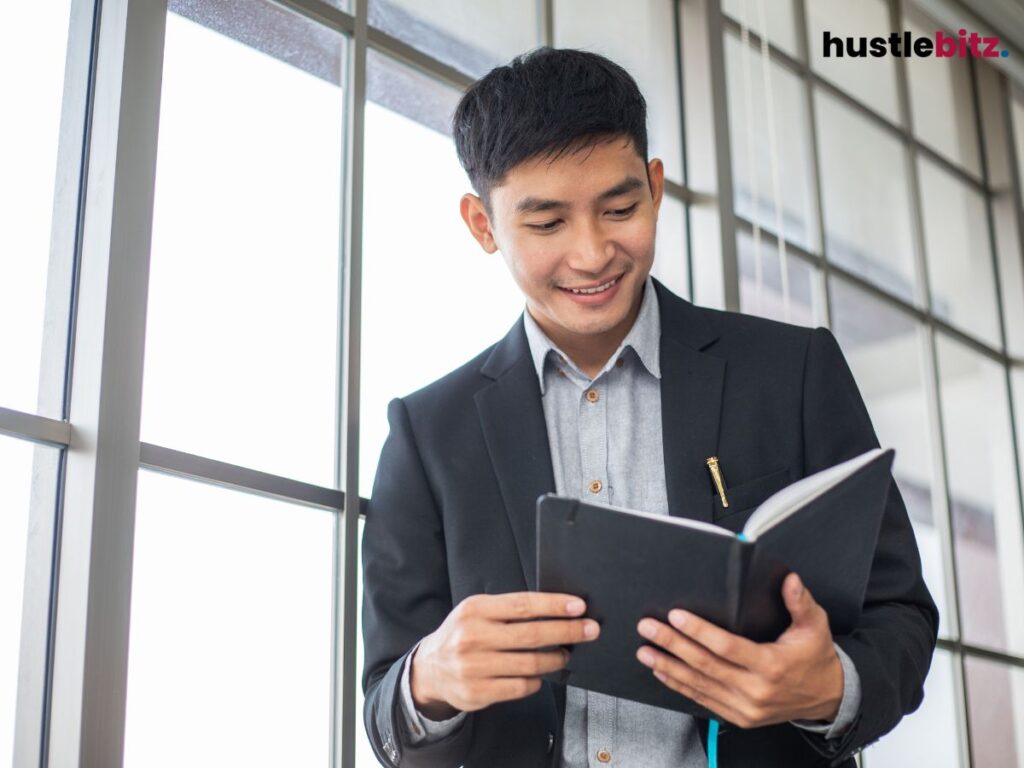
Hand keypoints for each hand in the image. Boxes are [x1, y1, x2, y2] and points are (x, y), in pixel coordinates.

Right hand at [410, 592, 599, 718]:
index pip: (523, 605)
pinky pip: (520, 687)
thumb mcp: (477, 611)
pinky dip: (536, 681)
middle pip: (532, 635)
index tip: (578, 607)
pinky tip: (540, 675)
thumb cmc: (463, 634)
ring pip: (530, 664)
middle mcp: (473, 637)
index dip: (554, 606)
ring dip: (555, 659)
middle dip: (567, 632)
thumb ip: (508, 610)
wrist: (430, 669)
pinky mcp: (478, 692)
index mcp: (475, 610)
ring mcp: (474, 667)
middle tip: (590, 630)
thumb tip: (555, 609)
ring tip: (565, 654)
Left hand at [636, 573, 843, 727]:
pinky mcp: (739, 717)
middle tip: (649, 628)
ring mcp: (746, 708)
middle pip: (705, 665)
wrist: (829, 698)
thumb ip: (800, 601)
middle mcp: (756, 690)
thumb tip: (789, 579)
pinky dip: (680, 686)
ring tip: (645, 651)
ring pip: (699, 685)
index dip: (699, 631)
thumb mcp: (815, 626)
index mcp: (772, 665)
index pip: (726, 647)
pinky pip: (704, 700)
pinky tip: (663, 672)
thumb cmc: (816, 658)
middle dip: (672, 644)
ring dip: (668, 667)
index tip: (676, 616)